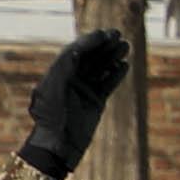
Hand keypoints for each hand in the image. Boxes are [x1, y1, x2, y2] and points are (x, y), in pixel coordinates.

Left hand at [23, 26, 136, 179]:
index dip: (90, 41)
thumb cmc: (53, 116)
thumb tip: (76, 48)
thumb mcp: (56, 87)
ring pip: (101, 68)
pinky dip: (116, 74)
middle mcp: (71, 80)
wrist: (59, 145)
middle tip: (118, 35)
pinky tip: (125, 65)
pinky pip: (108, 84)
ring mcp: (84, 91)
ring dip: (112, 56)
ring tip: (125, 46)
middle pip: (90, 57)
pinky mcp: (95, 102)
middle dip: (103, 45)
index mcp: (58, 74)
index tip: (104, 34)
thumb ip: (65, 66)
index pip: (75, 51)